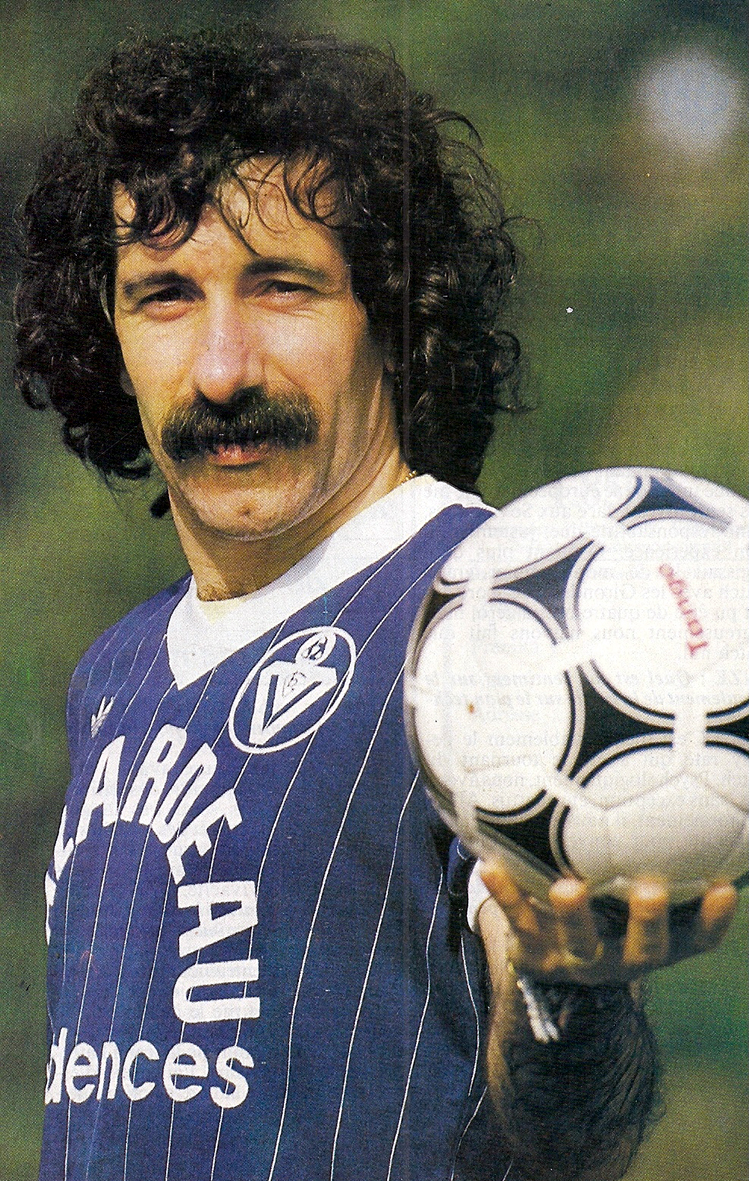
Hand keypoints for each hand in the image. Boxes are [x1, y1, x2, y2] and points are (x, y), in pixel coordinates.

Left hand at [480, 863, 737, 985]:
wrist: (546, 953)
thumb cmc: (604, 900)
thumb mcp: (630, 879)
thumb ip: (652, 842)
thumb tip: (679, 771)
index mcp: (655, 942)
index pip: (696, 939)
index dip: (713, 920)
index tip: (725, 888)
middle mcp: (622, 957)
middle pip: (645, 950)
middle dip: (650, 923)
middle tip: (650, 891)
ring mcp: (576, 959)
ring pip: (579, 942)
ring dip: (574, 915)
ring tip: (566, 887)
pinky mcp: (533, 953)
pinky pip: (517, 921)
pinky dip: (504, 893)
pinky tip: (488, 864)